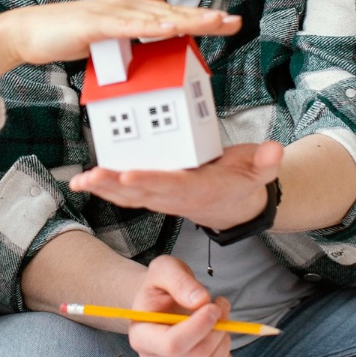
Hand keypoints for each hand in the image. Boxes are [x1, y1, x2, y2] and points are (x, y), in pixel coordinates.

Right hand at [4, 0, 240, 66]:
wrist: (27, 33)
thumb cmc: (65, 33)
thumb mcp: (106, 28)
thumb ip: (133, 20)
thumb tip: (159, 4)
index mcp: (130, 10)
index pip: (173, 16)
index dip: (201, 18)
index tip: (228, 22)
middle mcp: (125, 6)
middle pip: (173, 13)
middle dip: (205, 18)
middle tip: (235, 22)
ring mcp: (111, 14)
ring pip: (157, 18)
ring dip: (186, 20)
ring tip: (214, 22)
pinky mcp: (96, 25)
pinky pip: (128, 27)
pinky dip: (151, 27)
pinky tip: (171, 29)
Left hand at [69, 141, 283, 229]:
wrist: (238, 205)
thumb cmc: (245, 182)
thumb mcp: (261, 171)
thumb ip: (266, 163)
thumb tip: (275, 151)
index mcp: (200, 190)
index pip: (173, 185)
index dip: (150, 181)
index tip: (128, 174)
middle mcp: (177, 197)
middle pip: (143, 192)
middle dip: (115, 185)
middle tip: (91, 177)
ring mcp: (163, 198)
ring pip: (130, 196)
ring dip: (104, 189)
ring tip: (80, 181)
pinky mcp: (155, 194)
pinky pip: (127, 195)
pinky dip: (106, 189)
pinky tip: (84, 182)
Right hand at [128, 256, 234, 356]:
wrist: (160, 307)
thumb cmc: (161, 290)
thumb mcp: (164, 270)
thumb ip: (179, 281)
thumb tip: (200, 300)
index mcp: (141, 337)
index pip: (173, 344)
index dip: (200, 326)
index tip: (213, 307)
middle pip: (198, 356)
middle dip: (218, 328)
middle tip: (219, 306)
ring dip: (224, 342)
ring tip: (218, 323)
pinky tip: (218, 343)